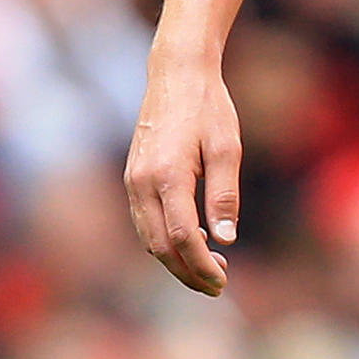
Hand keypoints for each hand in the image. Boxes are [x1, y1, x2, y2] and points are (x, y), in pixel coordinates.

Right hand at [124, 55, 241, 295]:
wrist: (176, 73)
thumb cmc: (207, 107)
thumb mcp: (226, 147)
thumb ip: (224, 195)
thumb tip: (225, 240)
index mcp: (167, 175)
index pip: (181, 237)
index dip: (201, 265)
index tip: (223, 280)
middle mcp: (142, 181)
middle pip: (159, 246)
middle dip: (187, 273)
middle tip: (218, 285)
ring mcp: (133, 179)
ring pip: (148, 237)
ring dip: (175, 260)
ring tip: (209, 267)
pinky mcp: (133, 176)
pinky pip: (144, 221)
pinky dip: (164, 240)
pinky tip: (190, 240)